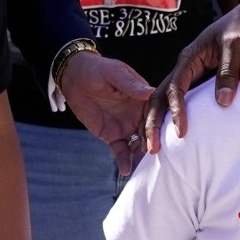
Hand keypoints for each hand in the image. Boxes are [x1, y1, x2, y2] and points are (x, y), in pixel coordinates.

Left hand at [56, 49, 154, 171]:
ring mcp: (126, 126)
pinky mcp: (112, 136)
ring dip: (141, 155)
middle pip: (150, 132)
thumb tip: (150, 92)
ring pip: (138, 144)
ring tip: (145, 165)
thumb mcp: (114, 74)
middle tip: (155, 153)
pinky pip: (120, 151)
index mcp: (143, 98)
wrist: (74, 78)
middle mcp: (138, 114)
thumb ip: (130, 85)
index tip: (165, 133)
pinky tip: (126, 170)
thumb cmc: (98, 70)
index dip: (160, 123)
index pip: (156, 113)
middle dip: (153, 143)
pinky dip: (124, 161)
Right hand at [142, 3, 239, 153]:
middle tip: (151, 149)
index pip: (175, 88)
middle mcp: (183, 68)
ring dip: (156, 123)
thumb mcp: (235, 46)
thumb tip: (222, 102)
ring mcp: (188, 75)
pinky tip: (168, 136)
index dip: (176, 110)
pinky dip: (169, 118)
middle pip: (158, 96)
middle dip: (152, 122)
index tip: (181, 131)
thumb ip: (228, 72)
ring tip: (152, 148)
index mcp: (188, 59)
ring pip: (163, 100)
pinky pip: (178, 102)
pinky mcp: (196, 82)